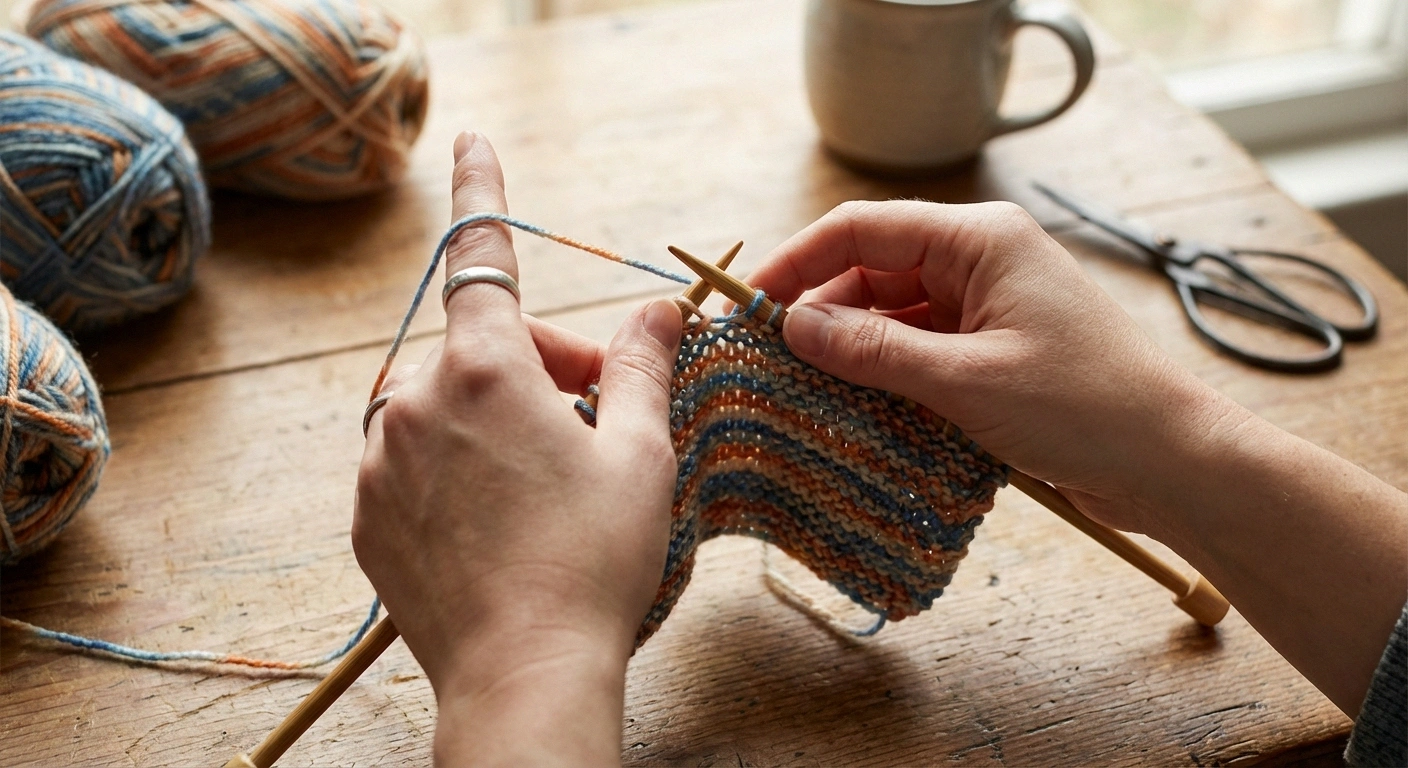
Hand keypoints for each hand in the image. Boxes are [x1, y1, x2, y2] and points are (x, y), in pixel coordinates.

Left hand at [353, 132, 680, 764]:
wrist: (524, 674)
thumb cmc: (593, 562)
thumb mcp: (640, 456)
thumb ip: (644, 367)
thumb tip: (660, 308)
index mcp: (485, 372)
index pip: (484, 258)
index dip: (484, 192)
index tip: (473, 143)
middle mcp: (415, 402)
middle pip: (480, 348)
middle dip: (540, 367)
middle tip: (598, 415)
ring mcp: (379, 461)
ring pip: (441, 404)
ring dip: (493, 417)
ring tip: (549, 476)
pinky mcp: (365, 513)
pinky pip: (408, 459)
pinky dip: (453, 465)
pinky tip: (501, 517)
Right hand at [748, 200, 1407, 714]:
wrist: (1173, 463)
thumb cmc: (1084, 408)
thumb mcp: (966, 380)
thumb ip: (874, 350)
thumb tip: (794, 327)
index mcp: (979, 240)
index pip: (863, 229)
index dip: (798, 262)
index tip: (749, 305)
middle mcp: (980, 262)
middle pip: (873, 273)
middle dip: (821, 314)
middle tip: (771, 365)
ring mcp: (989, 309)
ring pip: (893, 317)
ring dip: (852, 353)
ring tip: (805, 394)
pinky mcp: (995, 353)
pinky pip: (920, 353)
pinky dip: (886, 378)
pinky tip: (856, 412)